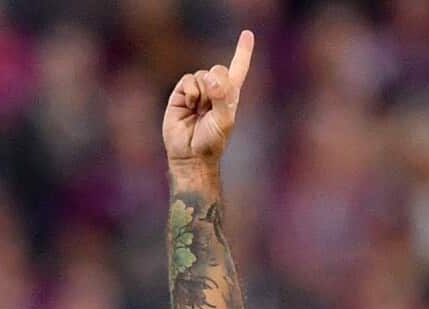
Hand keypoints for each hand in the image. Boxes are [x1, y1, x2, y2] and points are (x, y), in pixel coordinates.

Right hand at [163, 30, 253, 169]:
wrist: (190, 154)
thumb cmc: (212, 141)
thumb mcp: (224, 121)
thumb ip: (221, 97)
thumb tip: (211, 78)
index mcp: (230, 96)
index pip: (238, 69)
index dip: (243, 52)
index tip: (247, 34)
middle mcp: (214, 90)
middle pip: (218, 69)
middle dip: (217, 83)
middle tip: (212, 105)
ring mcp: (197, 91)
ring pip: (202, 74)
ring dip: (203, 93)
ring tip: (199, 111)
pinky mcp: (180, 93)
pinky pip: (188, 79)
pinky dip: (191, 92)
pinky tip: (189, 106)